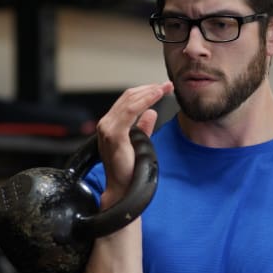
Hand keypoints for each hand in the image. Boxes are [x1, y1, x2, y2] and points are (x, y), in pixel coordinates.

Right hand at [94, 81, 172, 208]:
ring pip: (130, 101)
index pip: (127, 101)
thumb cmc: (129, 169)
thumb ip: (143, 127)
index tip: (162, 88)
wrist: (123, 188)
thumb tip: (152, 112)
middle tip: (167, 85)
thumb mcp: (139, 143)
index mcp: (110, 125)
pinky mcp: (114, 134)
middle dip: (149, 89)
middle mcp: (106, 124)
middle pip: (128, 97)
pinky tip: (156, 97)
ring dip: (149, 92)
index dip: (145, 92)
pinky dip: (145, 101)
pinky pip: (130, 111)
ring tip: (164, 88)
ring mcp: (107, 128)